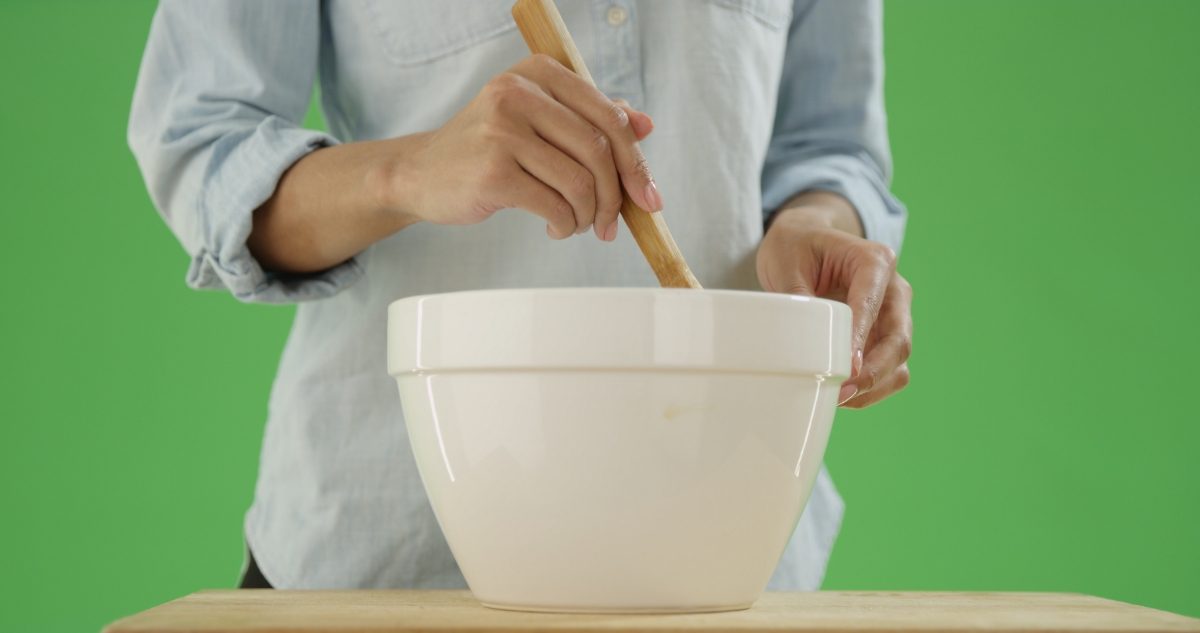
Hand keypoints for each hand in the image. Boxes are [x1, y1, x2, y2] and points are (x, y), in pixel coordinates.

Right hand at [392, 54, 658, 241]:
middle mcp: (519, 92)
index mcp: (538, 73)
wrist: (420, 173)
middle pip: (598, 150)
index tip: (647, 196)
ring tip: (577, 224)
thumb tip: (646, 125)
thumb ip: (588, 119)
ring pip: (579, 182)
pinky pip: (554, 205)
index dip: (636, 161)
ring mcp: (503, 130)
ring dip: (588, 215)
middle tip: (612, 223)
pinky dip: (565, 224)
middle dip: (615, 196)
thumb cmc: (487, 149)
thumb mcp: (537, 122)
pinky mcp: (492, 171)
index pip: (608, 116)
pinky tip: (555, 226)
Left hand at [757, 192, 912, 407]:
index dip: (861, 338)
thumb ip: (798, 300)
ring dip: (874, 386)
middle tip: (841, 392)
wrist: (803, 241)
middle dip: (873, 372)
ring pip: (899, 361)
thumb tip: (806, 346)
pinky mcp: (884, 337)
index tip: (847, 367)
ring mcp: (893, 316)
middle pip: (899, 340)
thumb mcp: (786, 263)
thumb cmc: (796, 246)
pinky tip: (844, 396)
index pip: (872, 304)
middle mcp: (893, 290)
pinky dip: (871, 388)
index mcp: (875, 261)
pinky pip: (889, 370)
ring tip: (839, 398)